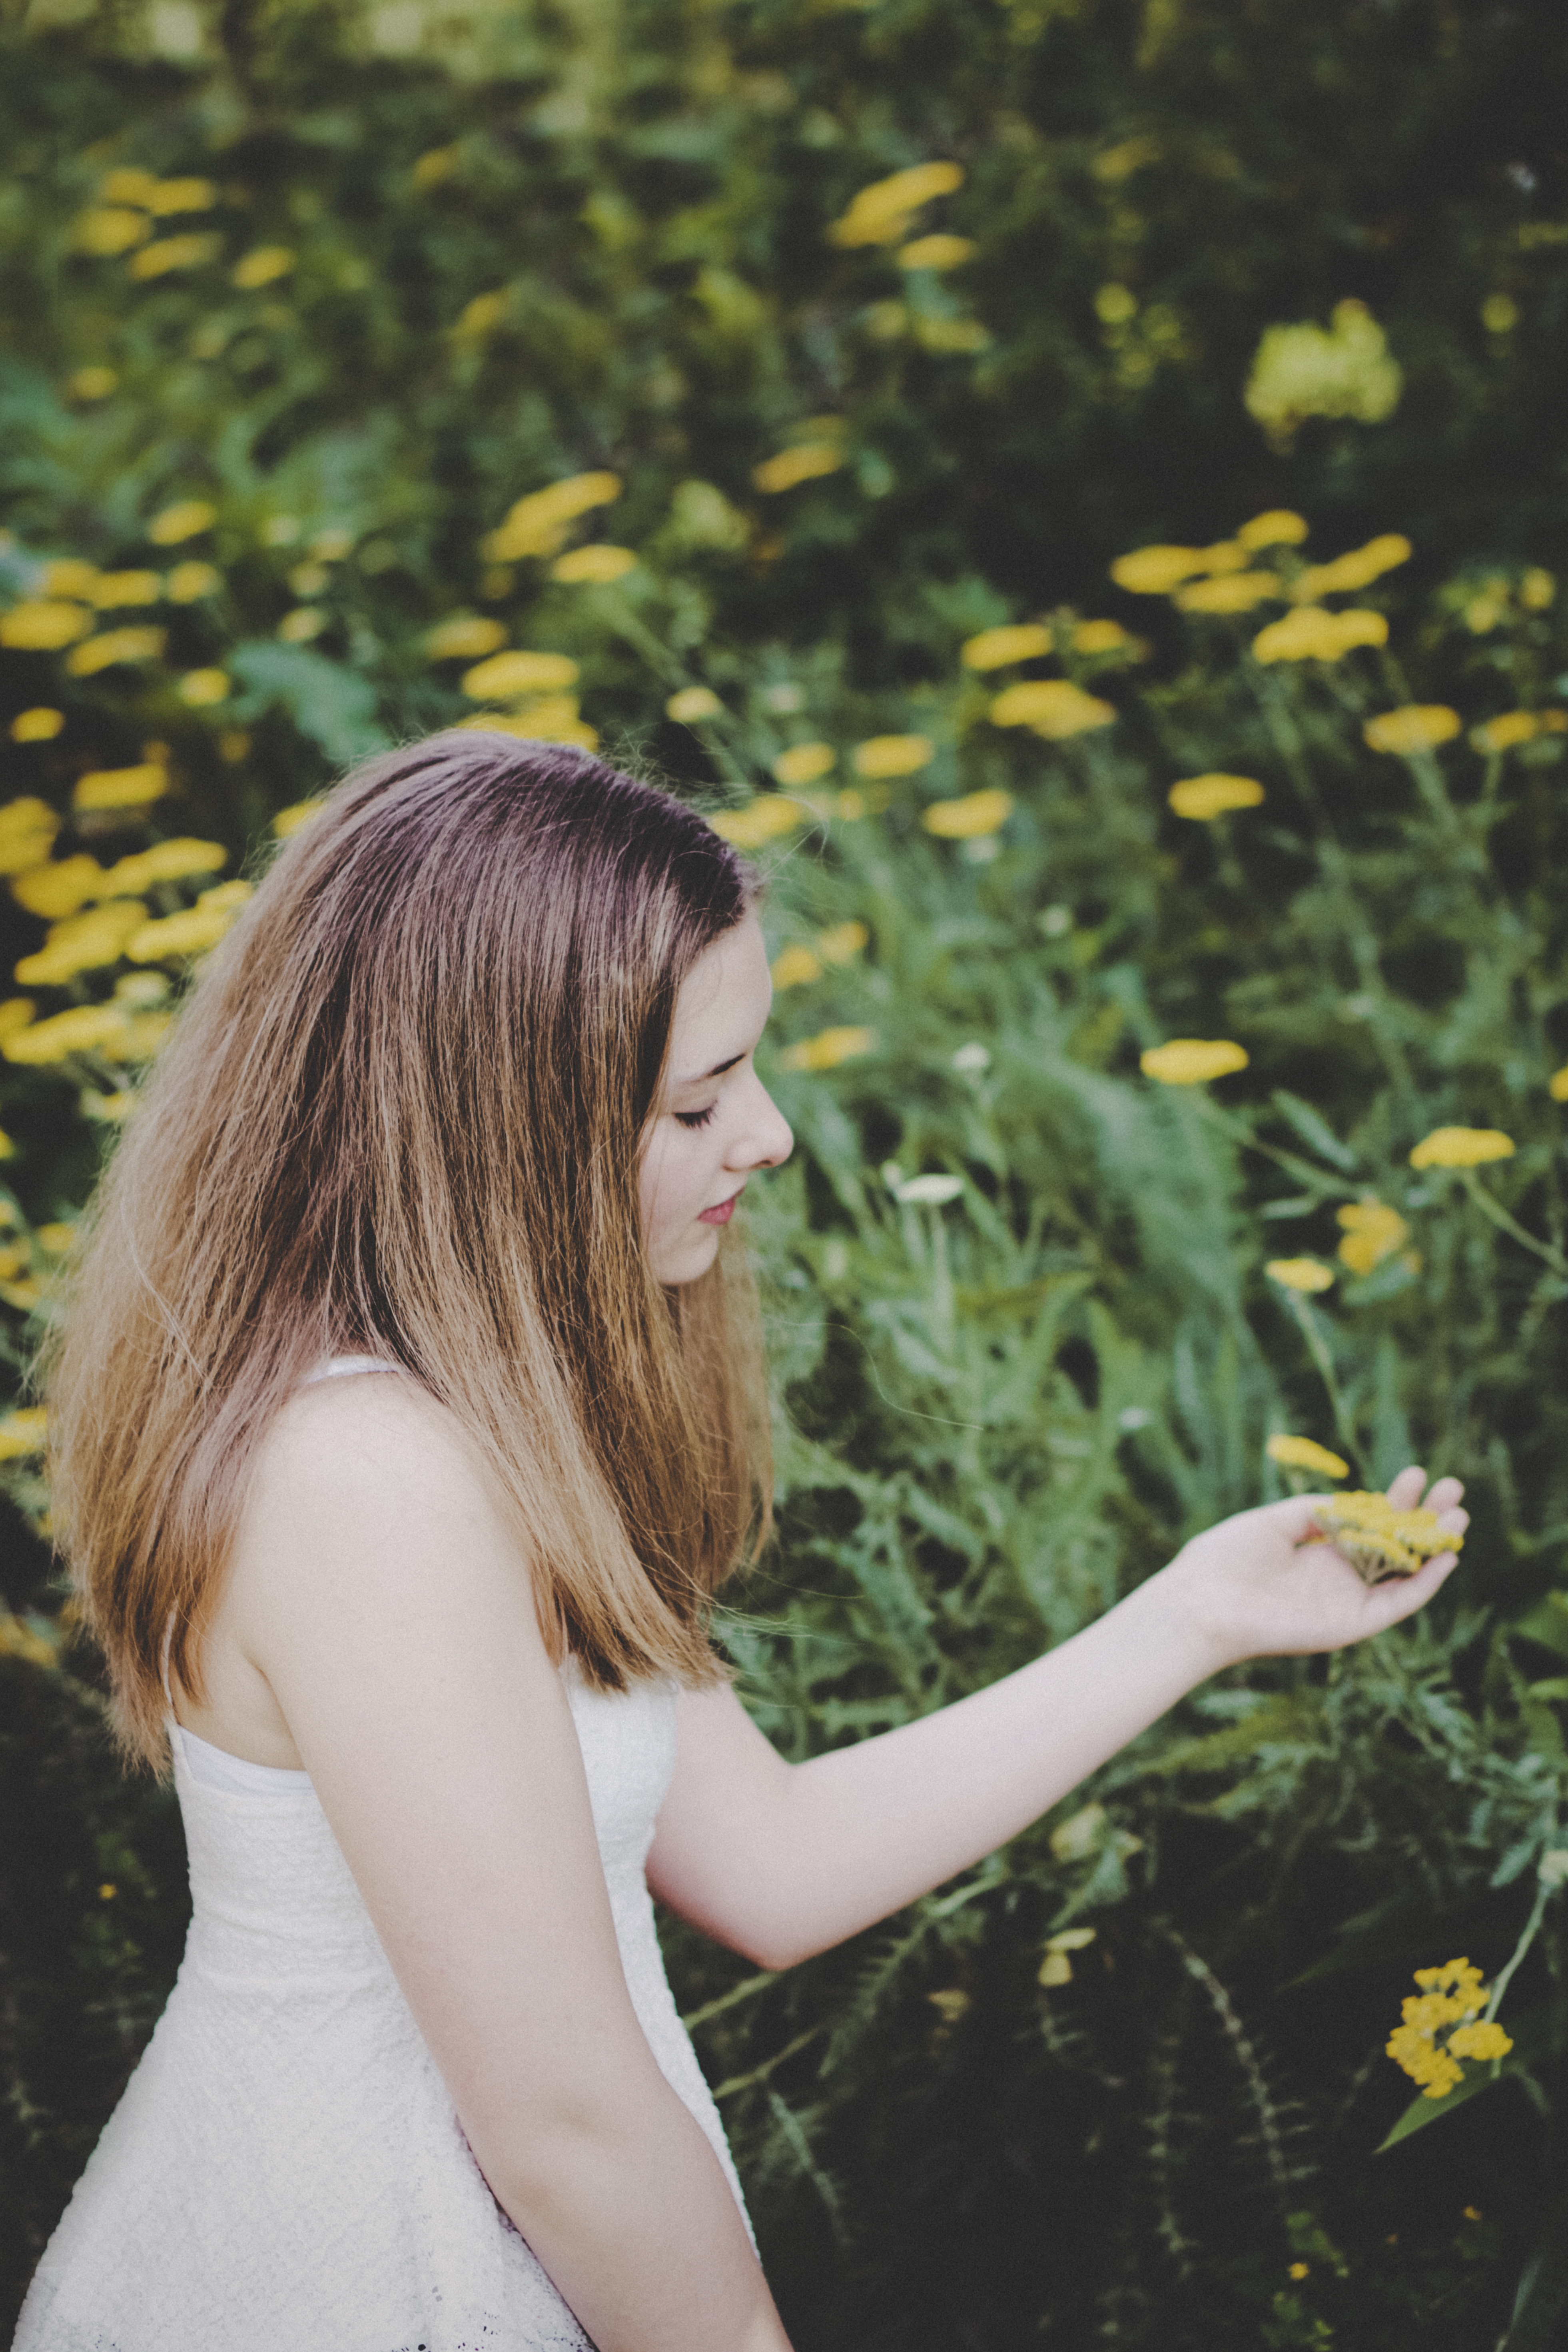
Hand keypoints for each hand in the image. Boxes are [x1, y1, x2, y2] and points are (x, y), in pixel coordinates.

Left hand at [1149, 1467, 1466, 1677]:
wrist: (1203, 1602)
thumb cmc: (1225, 1558)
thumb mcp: (1274, 1521)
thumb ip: (1315, 1511)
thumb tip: (1351, 1500)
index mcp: (1318, 1551)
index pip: (1370, 1524)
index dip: (1396, 1501)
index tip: (1416, 1474)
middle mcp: (1337, 1576)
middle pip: (1395, 1546)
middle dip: (1424, 1517)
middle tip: (1453, 1489)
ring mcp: (1347, 1600)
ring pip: (1404, 1573)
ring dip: (1434, 1546)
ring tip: (1459, 1515)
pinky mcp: (1351, 1624)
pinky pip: (1397, 1604)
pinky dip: (1424, 1582)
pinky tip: (1444, 1555)